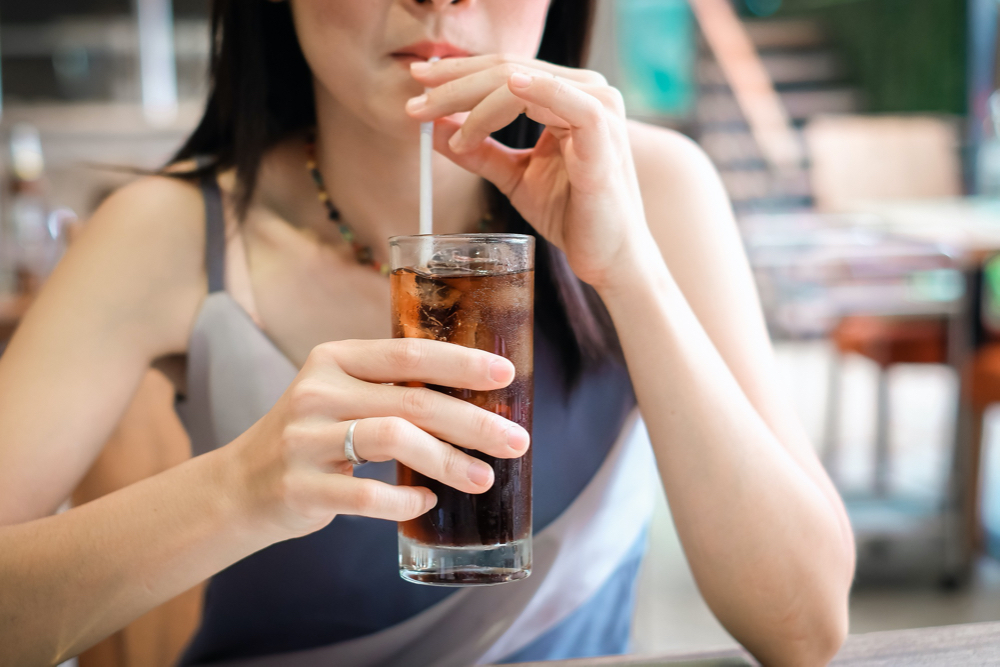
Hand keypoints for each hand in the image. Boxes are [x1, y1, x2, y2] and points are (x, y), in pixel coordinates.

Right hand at [225, 338, 529, 539]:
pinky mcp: (301, 486)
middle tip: (516, 441)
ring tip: (483, 478)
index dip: (460, 363)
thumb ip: (392, 387)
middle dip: (472, 421)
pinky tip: (426, 501)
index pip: (408, 352)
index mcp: (335, 359)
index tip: (506, 374)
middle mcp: (317, 392)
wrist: (242, 485)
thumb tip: (478, 395)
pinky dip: (404, 499)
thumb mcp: (341, 394)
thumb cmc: (313, 436)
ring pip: (392, 440)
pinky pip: (366, 494)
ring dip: (448, 461)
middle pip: (412, 400)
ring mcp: (305, 440)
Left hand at [407, 55, 648, 288]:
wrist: (608, 256)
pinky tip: (507, 89)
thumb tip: (433, 128)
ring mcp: (598, 110)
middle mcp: (587, 93)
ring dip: (472, 98)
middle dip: (454, 84)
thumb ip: (478, 149)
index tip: (417, 83)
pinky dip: (536, 92)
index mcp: (568, 96)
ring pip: (523, 83)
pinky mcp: (604, 137)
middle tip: (414, 103)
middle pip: (508, 71)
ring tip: (436, 120)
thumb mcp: (513, 176)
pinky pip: (569, 104)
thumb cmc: (570, 213)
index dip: (458, 73)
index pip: (505, 71)